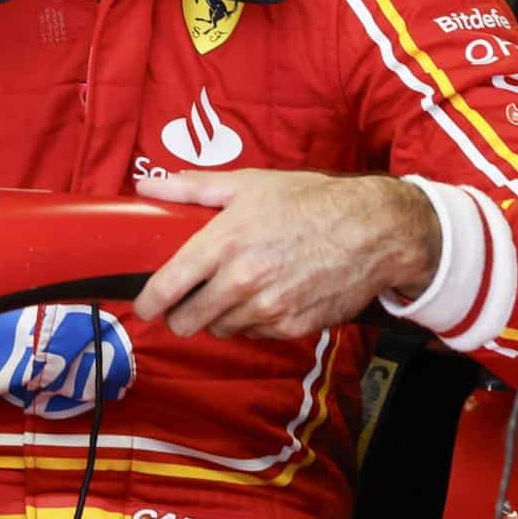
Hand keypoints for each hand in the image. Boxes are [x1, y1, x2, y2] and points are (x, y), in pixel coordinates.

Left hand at [132, 170, 439, 339]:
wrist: (373, 230)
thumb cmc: (310, 201)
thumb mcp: (249, 184)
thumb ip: (192, 188)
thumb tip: (147, 186)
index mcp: (224, 242)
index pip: (167, 286)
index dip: (148, 302)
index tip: (144, 306)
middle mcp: (242, 281)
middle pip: (187, 320)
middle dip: (181, 315)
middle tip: (188, 303)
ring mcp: (268, 308)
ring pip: (221, 329)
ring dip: (219, 317)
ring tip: (234, 293)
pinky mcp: (292, 327)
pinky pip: (255, 334)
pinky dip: (253, 323)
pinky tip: (266, 298)